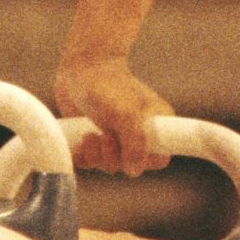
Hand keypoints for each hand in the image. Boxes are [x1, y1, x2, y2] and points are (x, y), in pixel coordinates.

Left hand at [54, 55, 173, 176]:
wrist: (80, 68)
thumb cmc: (108, 86)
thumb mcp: (126, 115)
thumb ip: (136, 144)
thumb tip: (134, 170)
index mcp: (155, 125)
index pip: (160, 158)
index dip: (145, 161)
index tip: (128, 149)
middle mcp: (138, 134)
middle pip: (131, 166)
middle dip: (114, 157)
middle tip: (104, 136)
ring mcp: (116, 137)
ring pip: (110, 166)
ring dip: (97, 156)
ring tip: (89, 136)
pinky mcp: (95, 139)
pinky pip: (91, 163)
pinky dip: (84, 157)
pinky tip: (81, 142)